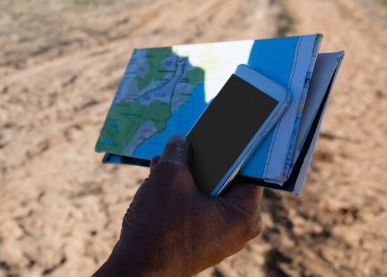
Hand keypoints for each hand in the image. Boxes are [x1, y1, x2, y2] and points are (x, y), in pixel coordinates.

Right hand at [94, 135, 262, 276]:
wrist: (138, 269)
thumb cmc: (160, 227)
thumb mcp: (169, 177)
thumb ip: (179, 152)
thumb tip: (181, 142)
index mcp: (243, 215)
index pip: (249, 170)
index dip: (237, 145)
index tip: (229, 124)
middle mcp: (235, 227)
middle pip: (225, 178)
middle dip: (204, 156)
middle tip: (193, 134)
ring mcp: (215, 234)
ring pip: (205, 190)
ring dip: (186, 171)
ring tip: (168, 153)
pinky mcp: (196, 237)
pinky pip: (192, 204)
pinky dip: (178, 188)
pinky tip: (159, 171)